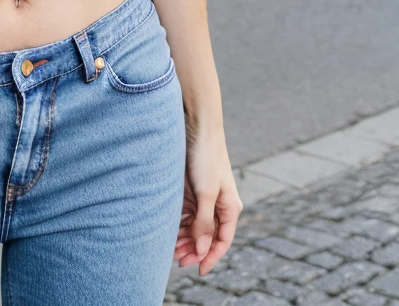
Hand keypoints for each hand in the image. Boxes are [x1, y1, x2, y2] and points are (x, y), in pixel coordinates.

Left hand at [175, 126, 242, 274]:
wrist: (195, 126)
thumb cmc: (205, 157)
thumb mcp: (205, 192)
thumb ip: (204, 222)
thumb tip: (204, 250)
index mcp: (229, 207)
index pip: (222, 240)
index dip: (211, 257)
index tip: (198, 270)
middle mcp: (218, 205)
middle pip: (207, 235)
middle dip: (194, 249)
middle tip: (177, 260)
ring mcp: (204, 197)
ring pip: (195, 226)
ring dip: (184, 238)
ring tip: (170, 248)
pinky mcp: (191, 189)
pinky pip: (186, 213)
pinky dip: (178, 223)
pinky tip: (169, 232)